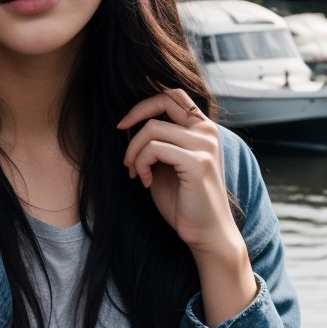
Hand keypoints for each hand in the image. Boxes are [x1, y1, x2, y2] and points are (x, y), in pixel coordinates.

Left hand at [117, 89, 257, 324]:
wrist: (206, 233)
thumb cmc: (184, 202)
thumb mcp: (167, 165)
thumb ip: (157, 142)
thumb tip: (130, 123)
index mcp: (203, 129)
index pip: (173, 94)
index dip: (145, 100)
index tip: (125, 122)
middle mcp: (207, 132)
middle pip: (163, 100)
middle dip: (134, 114)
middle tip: (119, 133)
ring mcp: (204, 145)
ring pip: (152, 129)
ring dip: (133, 152)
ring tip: (136, 173)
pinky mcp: (196, 162)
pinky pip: (154, 149)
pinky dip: (141, 164)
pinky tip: (145, 182)